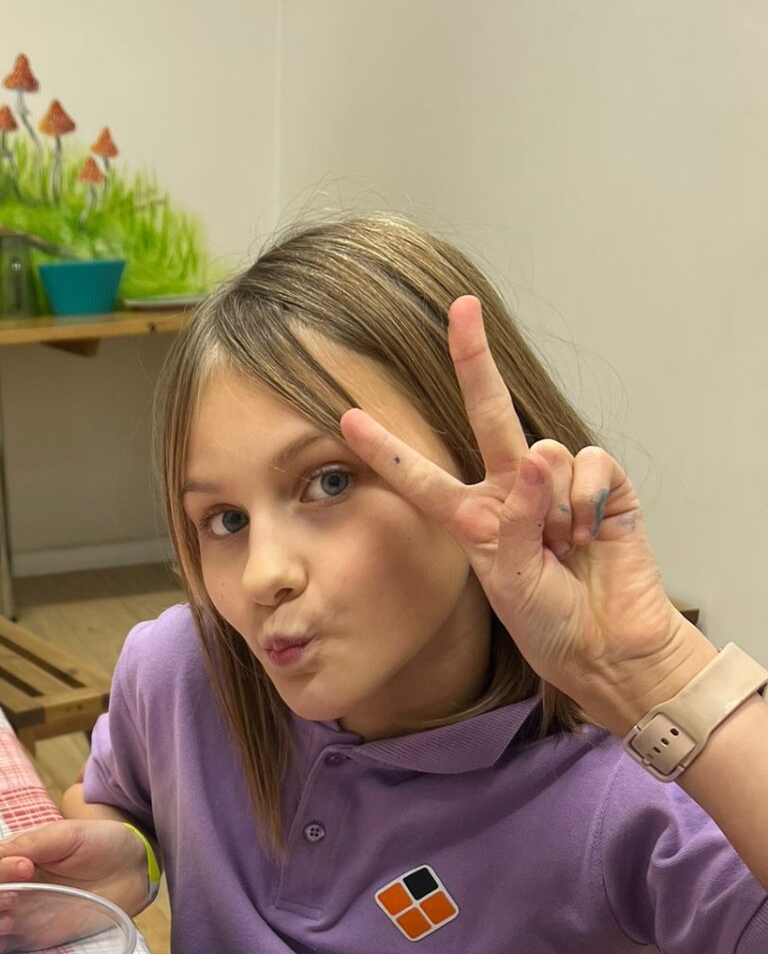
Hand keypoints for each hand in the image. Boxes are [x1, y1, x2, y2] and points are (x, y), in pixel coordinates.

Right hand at [0, 817, 153, 953]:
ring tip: (11, 920)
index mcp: (9, 859)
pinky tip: (2, 941)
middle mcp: (5, 888)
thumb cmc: (98, 844)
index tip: (25, 868)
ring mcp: (15, 916)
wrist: (130, 871)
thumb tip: (1, 854)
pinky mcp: (28, 939)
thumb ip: (34, 843)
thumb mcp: (68, 835)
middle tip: (14, 899)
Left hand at [339, 295, 710, 733]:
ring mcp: (556, 486)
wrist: (607, 645)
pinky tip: (590, 534)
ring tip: (562, 548)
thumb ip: (514, 521)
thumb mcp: (510, 580)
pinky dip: (587, 500)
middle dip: (474, 360)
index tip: (346, 418)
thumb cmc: (549, 623)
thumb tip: (533, 456)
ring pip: (544, 453)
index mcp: (472, 520)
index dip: (386, 450)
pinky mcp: (603, 486)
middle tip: (462, 308)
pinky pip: (589, 465)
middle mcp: (510, 492)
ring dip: (552, 505)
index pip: (420, 479)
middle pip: (489, 414)